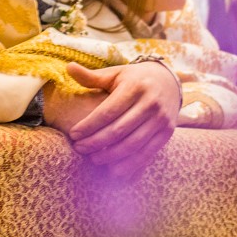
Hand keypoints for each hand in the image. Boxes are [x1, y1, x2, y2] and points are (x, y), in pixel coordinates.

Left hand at [61, 62, 180, 179]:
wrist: (168, 81)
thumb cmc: (134, 79)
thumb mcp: (115, 74)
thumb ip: (92, 76)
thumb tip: (68, 67)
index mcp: (135, 86)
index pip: (108, 111)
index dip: (89, 125)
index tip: (73, 134)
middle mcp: (151, 102)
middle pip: (118, 130)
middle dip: (95, 143)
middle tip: (79, 149)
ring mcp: (161, 118)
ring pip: (132, 144)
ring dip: (110, 156)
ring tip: (93, 159)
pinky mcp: (168, 132)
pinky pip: (147, 153)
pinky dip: (130, 164)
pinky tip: (114, 169)